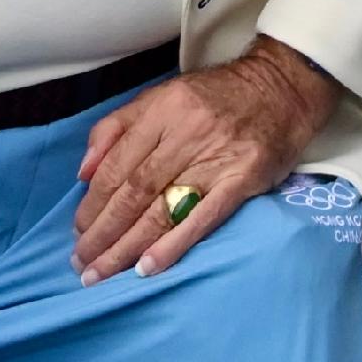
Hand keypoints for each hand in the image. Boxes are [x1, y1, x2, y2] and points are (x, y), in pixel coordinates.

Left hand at [71, 40, 339, 280]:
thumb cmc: (215, 97)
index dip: (93, 203)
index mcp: (162, 110)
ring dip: (128, 246)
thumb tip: (84, 173)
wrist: (282, 87)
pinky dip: (173, 245)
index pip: (118, 165)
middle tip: (83, 264)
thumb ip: (116, 127)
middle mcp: (187, 133)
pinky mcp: (243, 178)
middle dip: (104, 233)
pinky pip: (203, 217)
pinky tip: (148, 267)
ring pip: (162, 209)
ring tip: (103, 273)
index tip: (78, 232)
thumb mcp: (160, 95)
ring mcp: (217, 158)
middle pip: (135, 192)